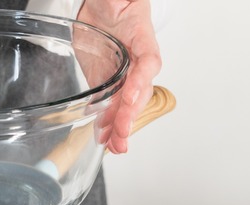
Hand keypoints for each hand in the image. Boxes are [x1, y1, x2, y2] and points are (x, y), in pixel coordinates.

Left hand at [78, 0, 161, 153]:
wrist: (102, 7)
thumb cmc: (116, 2)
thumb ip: (118, 3)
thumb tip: (115, 4)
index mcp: (143, 39)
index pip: (148, 62)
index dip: (141, 81)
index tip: (131, 96)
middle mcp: (136, 63)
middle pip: (139, 92)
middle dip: (130, 115)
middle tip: (122, 134)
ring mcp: (123, 75)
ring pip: (126, 105)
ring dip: (120, 127)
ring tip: (115, 145)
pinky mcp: (107, 82)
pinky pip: (110, 105)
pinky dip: (106, 123)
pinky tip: (104, 138)